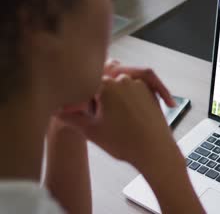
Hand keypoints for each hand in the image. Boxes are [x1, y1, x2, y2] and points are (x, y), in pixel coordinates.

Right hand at [55, 60, 179, 168]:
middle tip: (105, 122)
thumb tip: (55, 111)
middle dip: (100, 102)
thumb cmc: (124, 142)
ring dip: (115, 102)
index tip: (89, 117)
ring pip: (119, 89)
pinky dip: (130, 103)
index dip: (85, 105)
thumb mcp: (91, 131)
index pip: (86, 88)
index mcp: (105, 85)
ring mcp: (139, 84)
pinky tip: (131, 121)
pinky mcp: (151, 91)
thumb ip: (70, 118)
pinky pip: (133, 93)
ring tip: (118, 123)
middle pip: (103, 87)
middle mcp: (123, 79)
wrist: (155, 151)